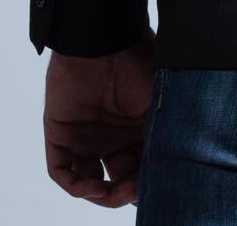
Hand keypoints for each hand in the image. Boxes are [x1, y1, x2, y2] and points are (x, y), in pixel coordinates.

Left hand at [44, 28, 155, 207]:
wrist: (107, 42)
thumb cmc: (143, 67)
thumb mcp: (163, 106)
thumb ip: (166, 139)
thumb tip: (175, 175)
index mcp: (141, 129)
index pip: (145, 167)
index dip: (150, 183)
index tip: (159, 188)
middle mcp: (114, 136)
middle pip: (119, 179)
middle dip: (127, 192)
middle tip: (135, 192)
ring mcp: (86, 137)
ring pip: (90, 181)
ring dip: (102, 195)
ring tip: (114, 192)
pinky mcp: (61, 135)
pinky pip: (62, 170)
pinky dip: (76, 185)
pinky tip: (93, 186)